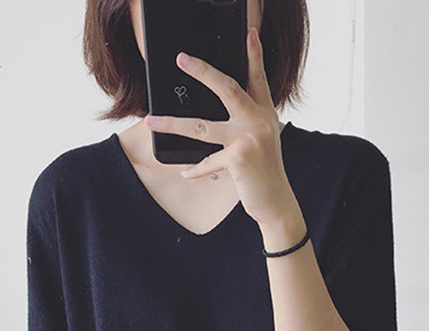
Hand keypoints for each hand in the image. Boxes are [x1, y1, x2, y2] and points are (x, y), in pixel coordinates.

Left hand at [143, 26, 299, 228]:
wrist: (276, 200)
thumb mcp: (261, 141)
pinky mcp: (238, 158)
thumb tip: (209, 117)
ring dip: (172, 124)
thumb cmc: (264, 171)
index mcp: (264, 113)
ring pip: (202, 126)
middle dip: (202, 72)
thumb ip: (244, 124)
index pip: (258, 78)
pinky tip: (184, 171)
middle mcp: (258, 121)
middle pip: (226, 88)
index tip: (250, 33)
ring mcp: (248, 138)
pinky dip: (195, 169)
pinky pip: (207, 161)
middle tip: (182, 59)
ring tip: (152, 120)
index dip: (254, 54)